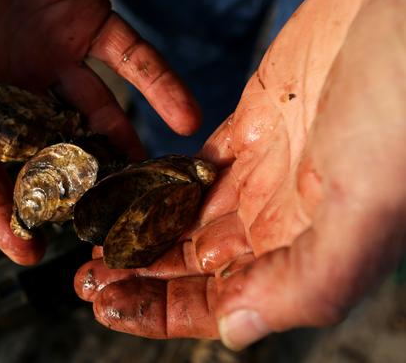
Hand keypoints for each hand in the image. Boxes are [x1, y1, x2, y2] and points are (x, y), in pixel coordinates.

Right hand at [0, 0, 199, 264]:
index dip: (0, 215)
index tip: (31, 255)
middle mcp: (11, 86)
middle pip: (47, 153)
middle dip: (75, 193)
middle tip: (107, 230)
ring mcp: (53, 57)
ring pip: (96, 115)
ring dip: (125, 150)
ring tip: (152, 188)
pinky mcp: (88, 22)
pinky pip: (131, 59)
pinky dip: (160, 85)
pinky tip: (187, 116)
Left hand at [75, 0, 405, 348]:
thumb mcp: (366, 205)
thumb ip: (309, 279)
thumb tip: (237, 331)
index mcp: (310, 247)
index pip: (224, 300)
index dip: (163, 311)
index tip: (109, 307)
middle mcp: (284, 214)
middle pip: (196, 261)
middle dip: (139, 273)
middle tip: (87, 277)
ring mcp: (267, 166)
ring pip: (189, 214)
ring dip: (141, 229)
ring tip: (95, 238)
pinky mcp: (255, 120)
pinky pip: (194, 162)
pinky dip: (160, 178)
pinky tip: (129, 189)